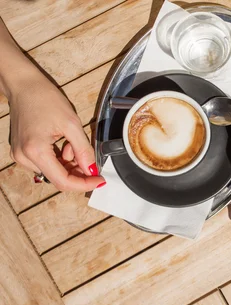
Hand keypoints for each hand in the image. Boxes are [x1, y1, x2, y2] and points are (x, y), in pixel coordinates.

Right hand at [9, 73, 104, 190]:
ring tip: (71, 142)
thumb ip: (83, 150)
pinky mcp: (22, 152)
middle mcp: (24, 157)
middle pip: (58, 178)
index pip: (63, 181)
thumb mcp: (72, 124)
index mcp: (35, 151)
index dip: (85, 184)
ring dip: (69, 163)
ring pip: (53, 172)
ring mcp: (21, 155)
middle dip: (78, 171)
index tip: (100, 180)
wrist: (24, 86)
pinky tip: (63, 143)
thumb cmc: (45, 99)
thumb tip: (92, 170)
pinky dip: (59, 158)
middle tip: (88, 157)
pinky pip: (46, 163)